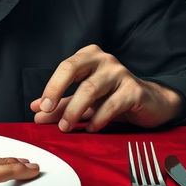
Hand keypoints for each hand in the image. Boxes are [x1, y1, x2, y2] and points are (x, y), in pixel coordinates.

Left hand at [29, 44, 185, 132]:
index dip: (51, 86)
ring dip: (75, 110)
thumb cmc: (113, 97)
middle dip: (56, 89)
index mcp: (88, 56)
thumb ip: (61, 104)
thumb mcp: (84, 101)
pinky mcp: (134, 90)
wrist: (150, 103)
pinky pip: (112, 104)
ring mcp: (120, 72)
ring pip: (90, 88)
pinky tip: (91, 128)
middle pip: (73, 68)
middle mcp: (104, 59)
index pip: (64, 67)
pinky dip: (98, 118)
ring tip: (65, 127)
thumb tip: (35, 111)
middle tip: (46, 111)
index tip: (41, 107)